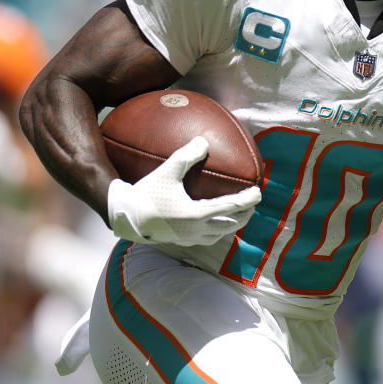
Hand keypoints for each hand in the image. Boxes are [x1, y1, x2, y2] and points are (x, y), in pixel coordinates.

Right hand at [108, 136, 261, 246]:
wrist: (124, 217)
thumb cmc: (146, 193)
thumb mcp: (167, 170)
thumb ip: (187, 155)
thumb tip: (204, 141)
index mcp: (196, 215)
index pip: (230, 208)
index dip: (247, 200)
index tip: (258, 192)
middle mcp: (196, 230)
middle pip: (230, 225)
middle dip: (244, 215)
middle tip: (252, 204)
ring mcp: (188, 239)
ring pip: (219, 235)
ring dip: (232, 225)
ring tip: (237, 216)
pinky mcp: (180, 242)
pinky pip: (206, 239)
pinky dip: (216, 231)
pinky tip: (212, 224)